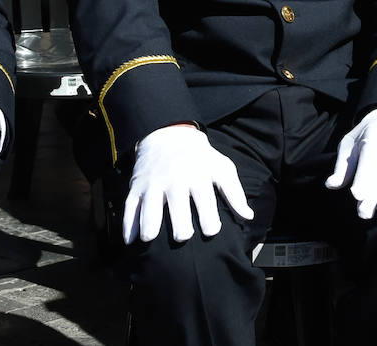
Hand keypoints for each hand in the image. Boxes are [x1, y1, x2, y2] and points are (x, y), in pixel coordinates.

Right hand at [123, 124, 252, 243]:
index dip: (210, 221)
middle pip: (177, 209)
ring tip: (151, 239)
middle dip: (180, 227)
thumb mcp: (221, 168)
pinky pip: (129, 207)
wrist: (169, 134)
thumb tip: (248, 216)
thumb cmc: (200, 158)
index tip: (211, 231)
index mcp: (198, 177)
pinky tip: (131, 241)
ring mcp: (154, 184)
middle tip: (183, 237)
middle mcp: (175, 181)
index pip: (205, 202)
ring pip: (149, 210)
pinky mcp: (137, 187)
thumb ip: (235, 193)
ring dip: (150, 227)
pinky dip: (128, 225)